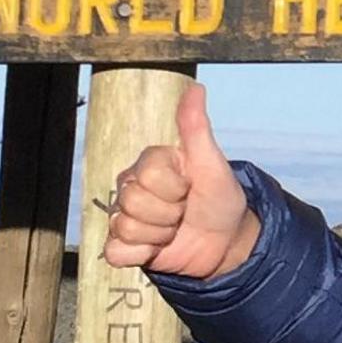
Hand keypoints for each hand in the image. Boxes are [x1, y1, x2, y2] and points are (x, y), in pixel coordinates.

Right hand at [103, 82, 259, 279]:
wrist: (226, 243)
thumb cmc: (220, 199)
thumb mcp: (212, 163)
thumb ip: (196, 127)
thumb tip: (195, 88)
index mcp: (151, 164)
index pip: (148, 175)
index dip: (174, 187)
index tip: (189, 188)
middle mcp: (133, 187)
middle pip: (133, 201)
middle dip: (168, 213)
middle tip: (183, 211)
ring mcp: (126, 216)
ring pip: (125, 227)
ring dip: (158, 234)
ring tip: (173, 229)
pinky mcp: (124, 246)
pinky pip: (115, 251)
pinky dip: (141, 253)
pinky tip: (157, 248)